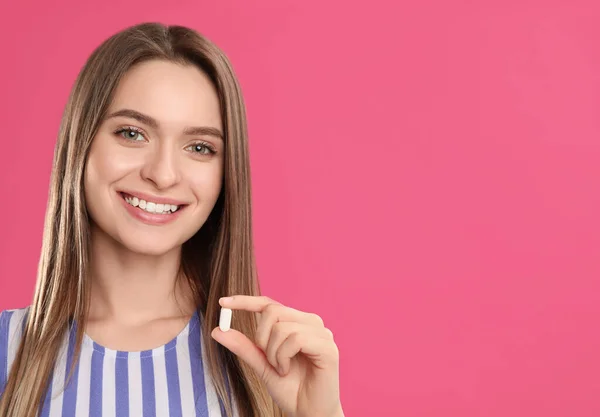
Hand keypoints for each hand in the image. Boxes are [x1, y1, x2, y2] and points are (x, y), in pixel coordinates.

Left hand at [211, 295, 342, 416]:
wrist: (309, 413)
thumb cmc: (291, 389)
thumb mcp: (262, 365)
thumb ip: (244, 347)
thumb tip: (218, 330)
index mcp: (297, 322)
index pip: (269, 303)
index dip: (246, 301)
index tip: (223, 303)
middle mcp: (310, 322)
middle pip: (273, 310)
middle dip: (261, 337)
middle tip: (268, 360)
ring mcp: (321, 333)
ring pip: (282, 327)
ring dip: (273, 353)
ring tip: (281, 369)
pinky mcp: (328, 347)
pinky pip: (296, 339)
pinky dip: (284, 356)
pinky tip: (287, 370)